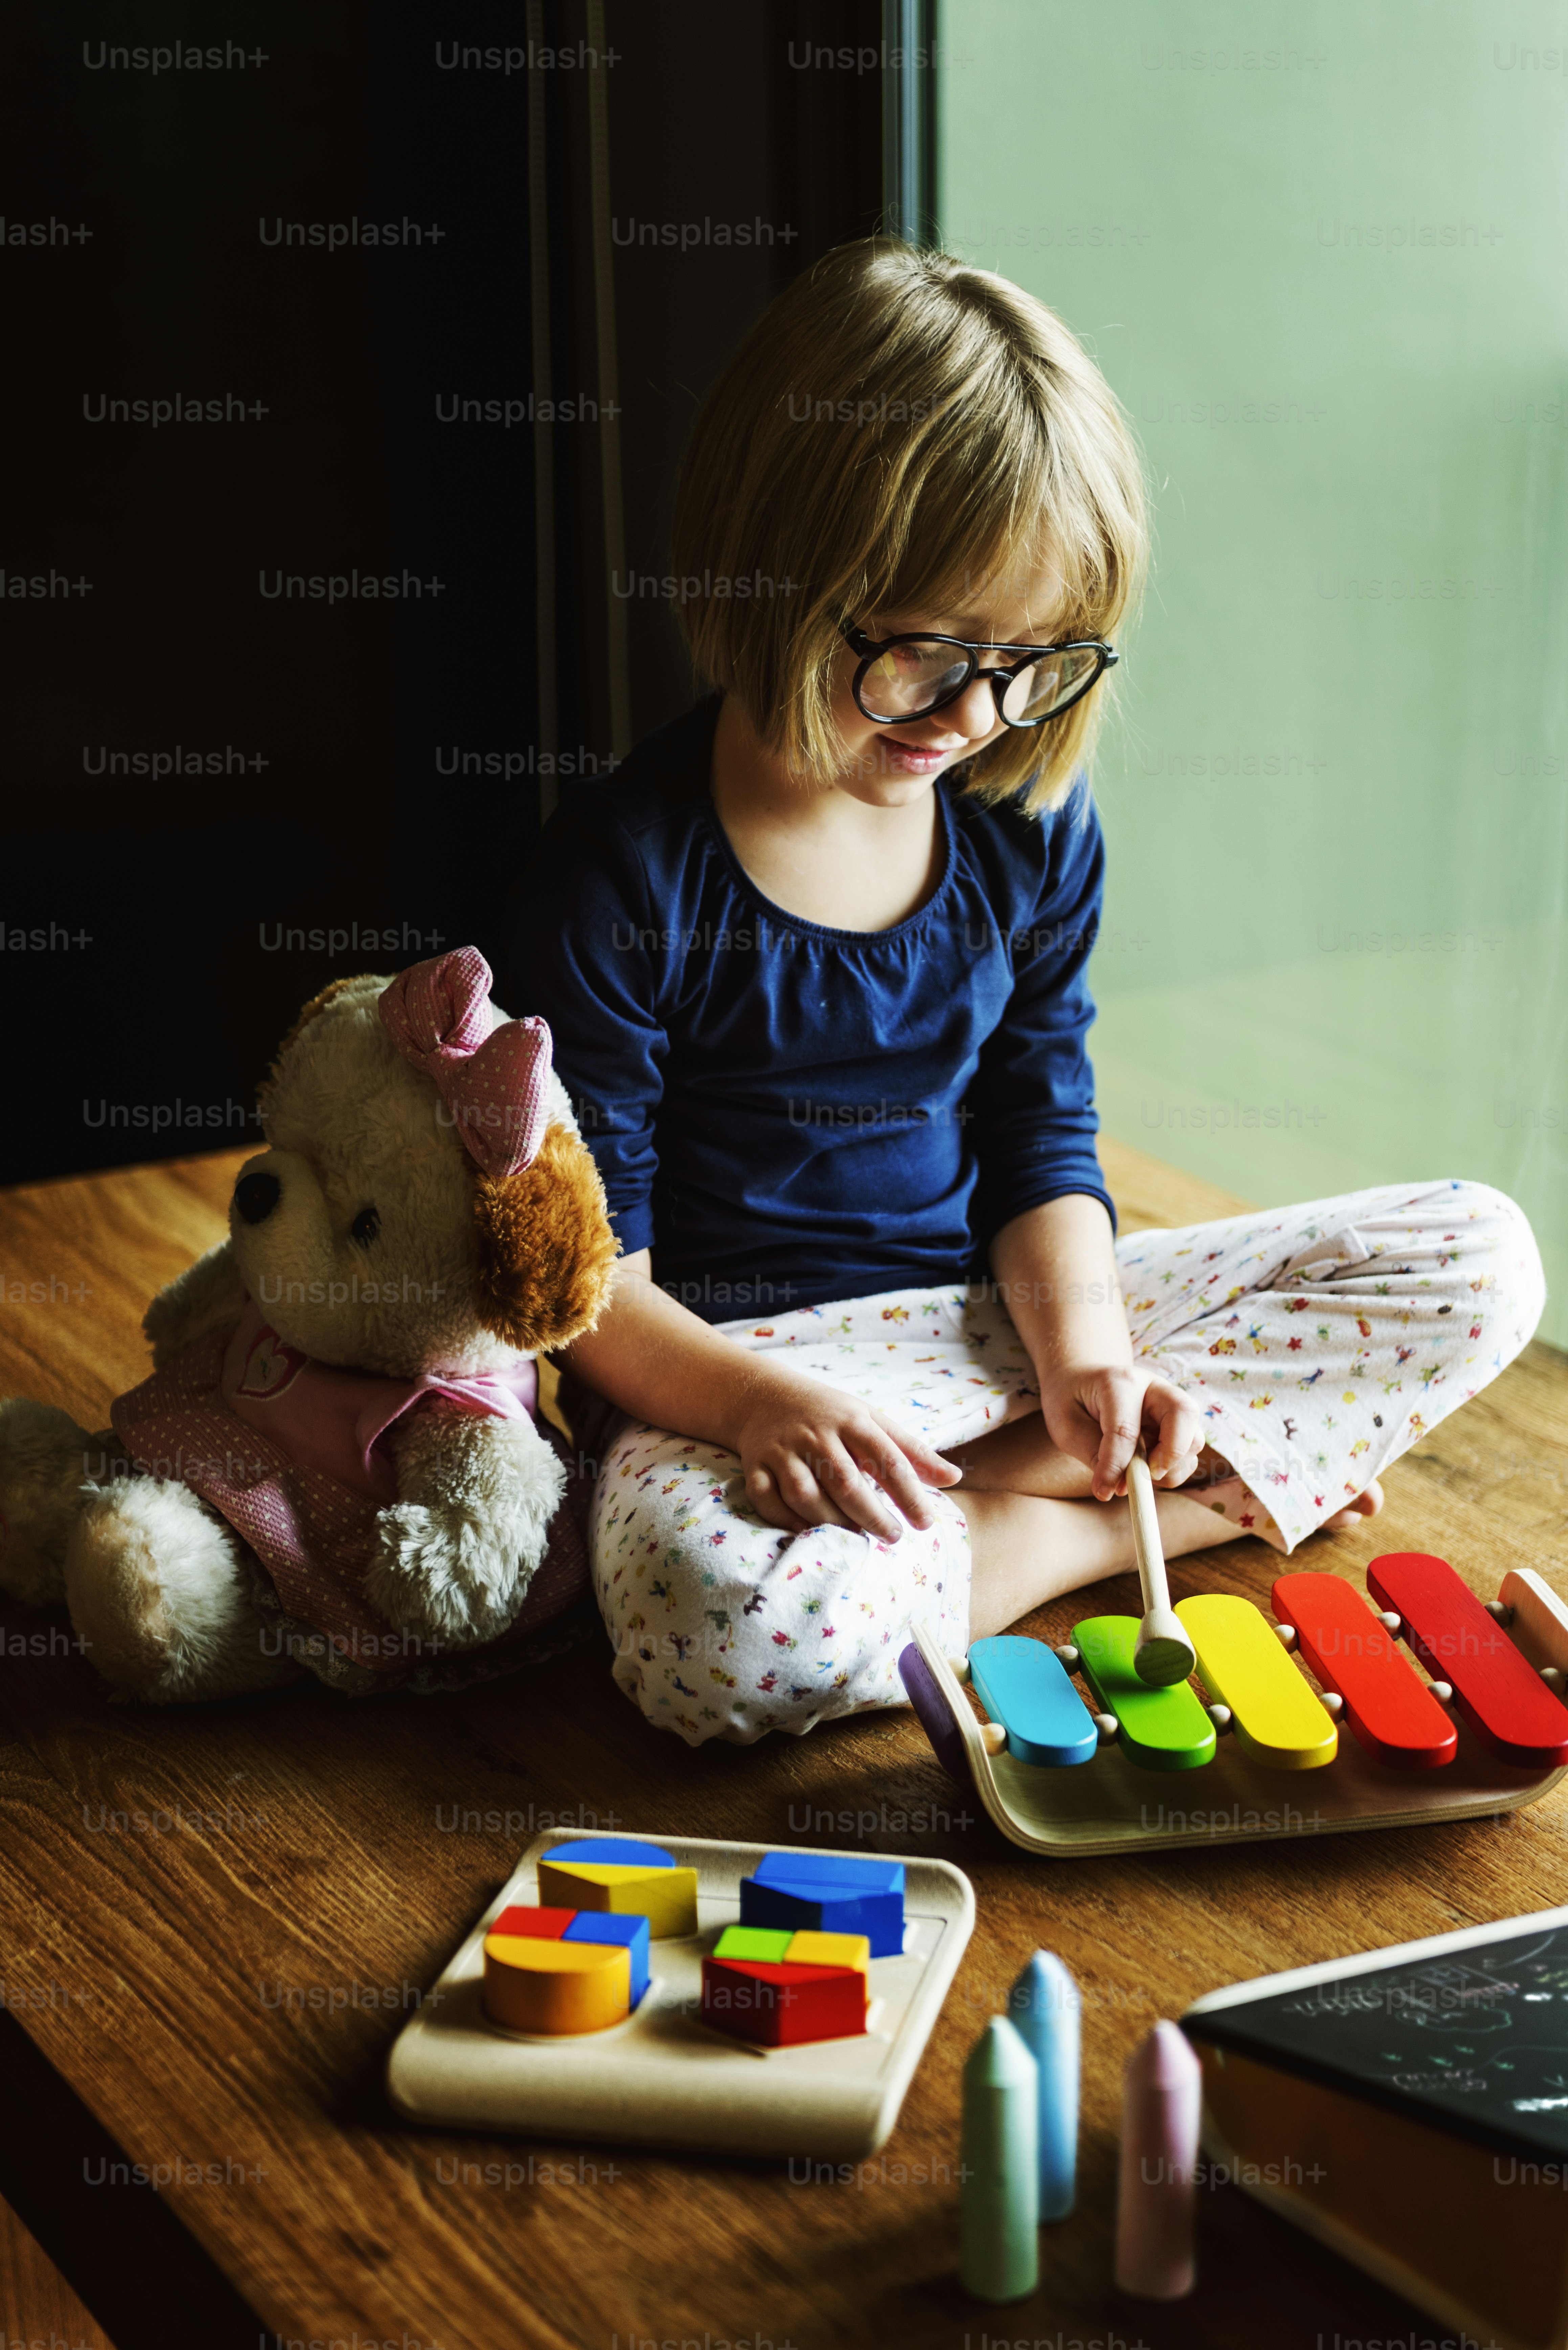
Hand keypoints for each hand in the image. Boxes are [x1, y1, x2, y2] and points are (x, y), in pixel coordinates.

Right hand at [732, 1369, 961, 1541]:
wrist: (763, 1396)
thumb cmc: (830, 1414)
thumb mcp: (873, 1421)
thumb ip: (912, 1451)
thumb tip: (955, 1477)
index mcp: (851, 1420)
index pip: (886, 1458)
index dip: (908, 1494)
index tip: (925, 1523)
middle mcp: (816, 1433)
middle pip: (845, 1482)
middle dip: (872, 1515)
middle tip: (892, 1537)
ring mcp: (782, 1449)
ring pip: (805, 1494)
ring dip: (831, 1522)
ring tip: (855, 1536)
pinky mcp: (755, 1465)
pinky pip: (767, 1499)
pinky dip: (786, 1520)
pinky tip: (809, 1531)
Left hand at [1034, 1363, 1203, 1503]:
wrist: (1081, 1380)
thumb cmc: (1071, 1401)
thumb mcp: (1066, 1425)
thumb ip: (1093, 1452)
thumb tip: (1122, 1487)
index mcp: (1119, 1382)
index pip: (1125, 1428)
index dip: (1115, 1465)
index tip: (1103, 1492)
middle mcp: (1153, 1387)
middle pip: (1184, 1414)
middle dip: (1171, 1453)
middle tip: (1147, 1475)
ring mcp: (1170, 1404)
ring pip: (1193, 1437)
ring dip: (1173, 1467)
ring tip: (1139, 1475)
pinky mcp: (1178, 1423)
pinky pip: (1189, 1453)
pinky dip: (1174, 1470)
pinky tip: (1147, 1470)